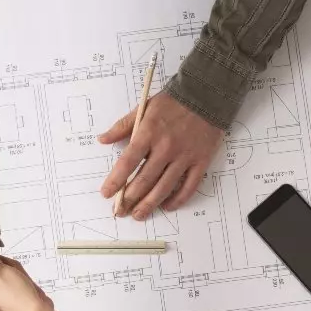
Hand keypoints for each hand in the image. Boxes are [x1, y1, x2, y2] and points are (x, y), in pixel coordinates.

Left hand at [99, 92, 223, 219]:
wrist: (207, 95)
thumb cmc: (174, 102)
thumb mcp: (144, 107)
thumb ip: (123, 126)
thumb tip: (102, 140)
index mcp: (149, 133)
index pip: (128, 162)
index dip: (116, 181)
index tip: (107, 193)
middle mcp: (166, 147)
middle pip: (144, 180)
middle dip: (130, 199)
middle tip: (120, 211)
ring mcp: (185, 156)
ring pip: (164, 188)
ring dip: (149, 205)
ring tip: (138, 215)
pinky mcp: (201, 161)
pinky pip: (188, 187)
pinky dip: (177, 200)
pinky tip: (166, 206)